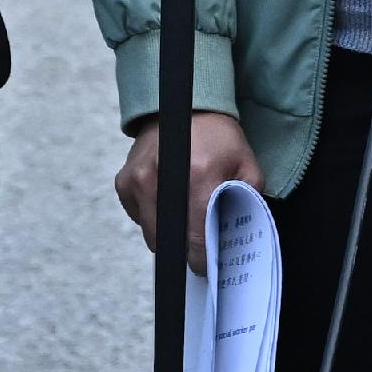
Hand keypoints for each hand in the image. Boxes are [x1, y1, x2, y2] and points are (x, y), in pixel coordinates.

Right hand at [116, 110, 266, 274]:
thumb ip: (247, 202)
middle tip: (202, 243)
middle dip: (187, 249)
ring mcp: (137, 182)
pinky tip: (169, 200)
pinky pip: (139, 218)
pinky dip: (154, 218)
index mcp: (199, 176)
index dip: (204, 259)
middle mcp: (161, 180)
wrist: (185, 106)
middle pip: (170, 243)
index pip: (196, 240)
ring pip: (152, 235)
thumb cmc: (219, 138)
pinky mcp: (123, 183)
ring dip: (170, 235)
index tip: (211, 264)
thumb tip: (236, 240)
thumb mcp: (247, 165)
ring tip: (187, 216)